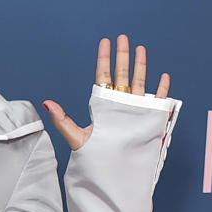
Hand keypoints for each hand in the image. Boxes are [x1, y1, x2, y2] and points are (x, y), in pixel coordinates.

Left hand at [43, 34, 171, 149]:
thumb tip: (47, 103)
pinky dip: (162, 89)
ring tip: (140, 48)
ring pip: (139, 82)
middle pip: (122, 75)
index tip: (105, 42)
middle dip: (122, 56)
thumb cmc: (94, 157)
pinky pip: (158, 101)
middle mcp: (120, 104)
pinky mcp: (149, 119)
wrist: (112, 173)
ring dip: (141, 65)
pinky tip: (163, 76)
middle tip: (122, 38)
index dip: (104, 59)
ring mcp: (135, 110)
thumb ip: (62, 120)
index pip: (103, 76)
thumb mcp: (76, 137)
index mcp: (104, 105)